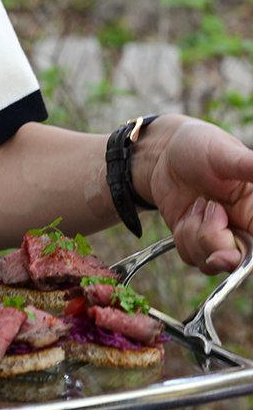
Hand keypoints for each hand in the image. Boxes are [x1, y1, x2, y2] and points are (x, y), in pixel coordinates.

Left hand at [140, 116, 252, 273]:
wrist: (165, 155)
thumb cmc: (201, 147)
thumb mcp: (227, 154)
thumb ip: (250, 167)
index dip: (249, 254)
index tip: (230, 250)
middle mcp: (241, 226)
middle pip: (237, 259)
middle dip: (218, 245)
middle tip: (209, 209)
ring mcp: (218, 236)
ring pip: (210, 262)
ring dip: (196, 234)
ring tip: (198, 203)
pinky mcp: (194, 241)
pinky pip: (190, 256)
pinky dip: (183, 238)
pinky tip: (188, 213)